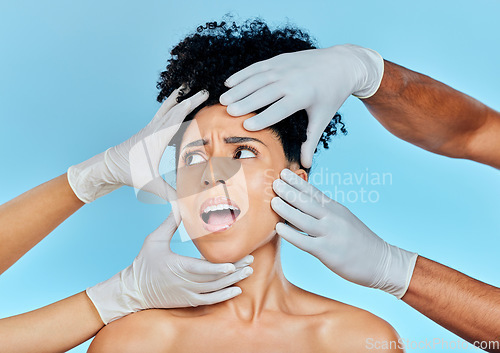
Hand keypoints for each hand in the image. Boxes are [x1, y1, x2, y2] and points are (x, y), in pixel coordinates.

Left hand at [68, 86, 207, 202]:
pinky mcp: (147, 131)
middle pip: (173, 108)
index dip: (191, 105)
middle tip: (202, 90)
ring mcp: (149, 128)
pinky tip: (173, 107)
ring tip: (186, 88)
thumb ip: (170, 195)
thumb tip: (186, 207)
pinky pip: (161, 114)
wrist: (108, 166)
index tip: (203, 96)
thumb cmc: (128, 173)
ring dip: (177, 98)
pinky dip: (170, 107)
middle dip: (189, 98)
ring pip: (165, 108)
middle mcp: (153, 129)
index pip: (177, 116)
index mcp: (157, 137)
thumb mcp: (150, 185)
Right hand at [86, 213, 253, 323]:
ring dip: (233, 282)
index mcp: (177, 267)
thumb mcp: (154, 240)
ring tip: (248, 271)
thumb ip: (170, 223)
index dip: (218, 268)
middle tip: (250, 260)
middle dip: (234, 271)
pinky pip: (210, 301)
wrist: (133, 290)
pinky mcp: (188, 301)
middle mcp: (184, 283)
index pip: (201, 270)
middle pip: (214, 279)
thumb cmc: (143, 263)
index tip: (233, 264)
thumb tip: (180, 204)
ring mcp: (188, 294)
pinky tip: (237, 289)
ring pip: (215, 290)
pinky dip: (224, 296)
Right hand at [219, 44, 383, 167]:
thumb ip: (311, 141)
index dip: (263, 117)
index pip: (280, 109)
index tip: (246, 125)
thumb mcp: (322, 118)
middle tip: (228, 112)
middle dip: (245, 102)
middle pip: (264, 92)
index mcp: (303, 96)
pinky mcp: (280, 59)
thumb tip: (306, 165)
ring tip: (223, 100)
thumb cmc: (331, 95)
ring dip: (239, 89)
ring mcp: (284, 67)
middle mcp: (291, 80)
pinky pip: (257, 67)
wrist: (341, 64)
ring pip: (257, 79)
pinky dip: (242, 74)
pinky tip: (229, 83)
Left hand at [270, 168, 416, 298]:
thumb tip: (305, 206)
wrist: (382, 262)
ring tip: (272, 201)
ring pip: (303, 219)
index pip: (313, 192)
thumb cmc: (360, 242)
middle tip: (273, 182)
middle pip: (306, 202)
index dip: (297, 182)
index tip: (283, 172)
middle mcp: (332, 218)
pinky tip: (279, 228)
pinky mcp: (327, 252)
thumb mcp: (344, 220)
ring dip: (286, 209)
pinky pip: (304, 241)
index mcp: (335, 209)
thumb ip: (326, 212)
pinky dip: (290, 234)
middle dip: (288, 191)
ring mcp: (330, 234)